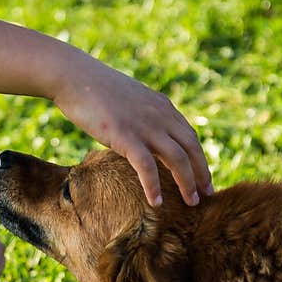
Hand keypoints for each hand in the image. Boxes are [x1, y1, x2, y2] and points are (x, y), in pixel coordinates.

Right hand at [52, 57, 211, 206]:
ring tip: (192, 203)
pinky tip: (156, 203)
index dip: (199, 158)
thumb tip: (142, 133)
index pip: (190, 136)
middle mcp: (160, 115)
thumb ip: (142, 116)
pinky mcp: (126, 136)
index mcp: (162, 107)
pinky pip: (147, 167)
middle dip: (201, 173)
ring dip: (187, 183)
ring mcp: (144, 125)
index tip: (203, 177)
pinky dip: (154, 186)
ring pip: (177, 159)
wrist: (74, 77)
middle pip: (191, 148)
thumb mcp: (129, 101)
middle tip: (207, 194)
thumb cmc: (95, 90)